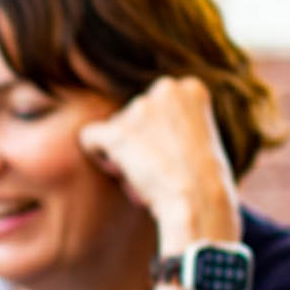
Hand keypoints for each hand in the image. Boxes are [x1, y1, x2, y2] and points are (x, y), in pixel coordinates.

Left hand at [77, 75, 240, 252]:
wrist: (198, 201)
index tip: (171, 151)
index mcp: (189, 89)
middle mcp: (165, 90)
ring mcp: (140, 109)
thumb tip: (138, 125)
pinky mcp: (117, 131)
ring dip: (121, 152)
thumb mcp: (196, 137)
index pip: (155, 103)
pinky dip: (97, 155)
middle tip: (155, 166)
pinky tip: (117, 171)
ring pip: (113, 128)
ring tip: (144, 173)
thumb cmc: (200, 180)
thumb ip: (171, 121)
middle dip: (136, 140)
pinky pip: (89, 137)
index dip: (156, 131)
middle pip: (131, 115)